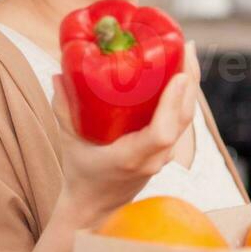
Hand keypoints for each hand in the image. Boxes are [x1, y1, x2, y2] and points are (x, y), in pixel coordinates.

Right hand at [50, 41, 197, 229]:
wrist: (95, 205)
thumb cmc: (81, 173)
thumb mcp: (68, 140)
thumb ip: (62, 108)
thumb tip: (60, 72)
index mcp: (132, 157)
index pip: (162, 132)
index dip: (173, 103)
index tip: (178, 76)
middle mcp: (155, 157)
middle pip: (182, 118)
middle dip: (189, 80)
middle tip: (186, 46)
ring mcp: (165, 155)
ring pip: (186, 118)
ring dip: (190, 84)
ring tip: (187, 50)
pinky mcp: (167, 149)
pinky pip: (181, 119)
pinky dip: (184, 95)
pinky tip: (182, 70)